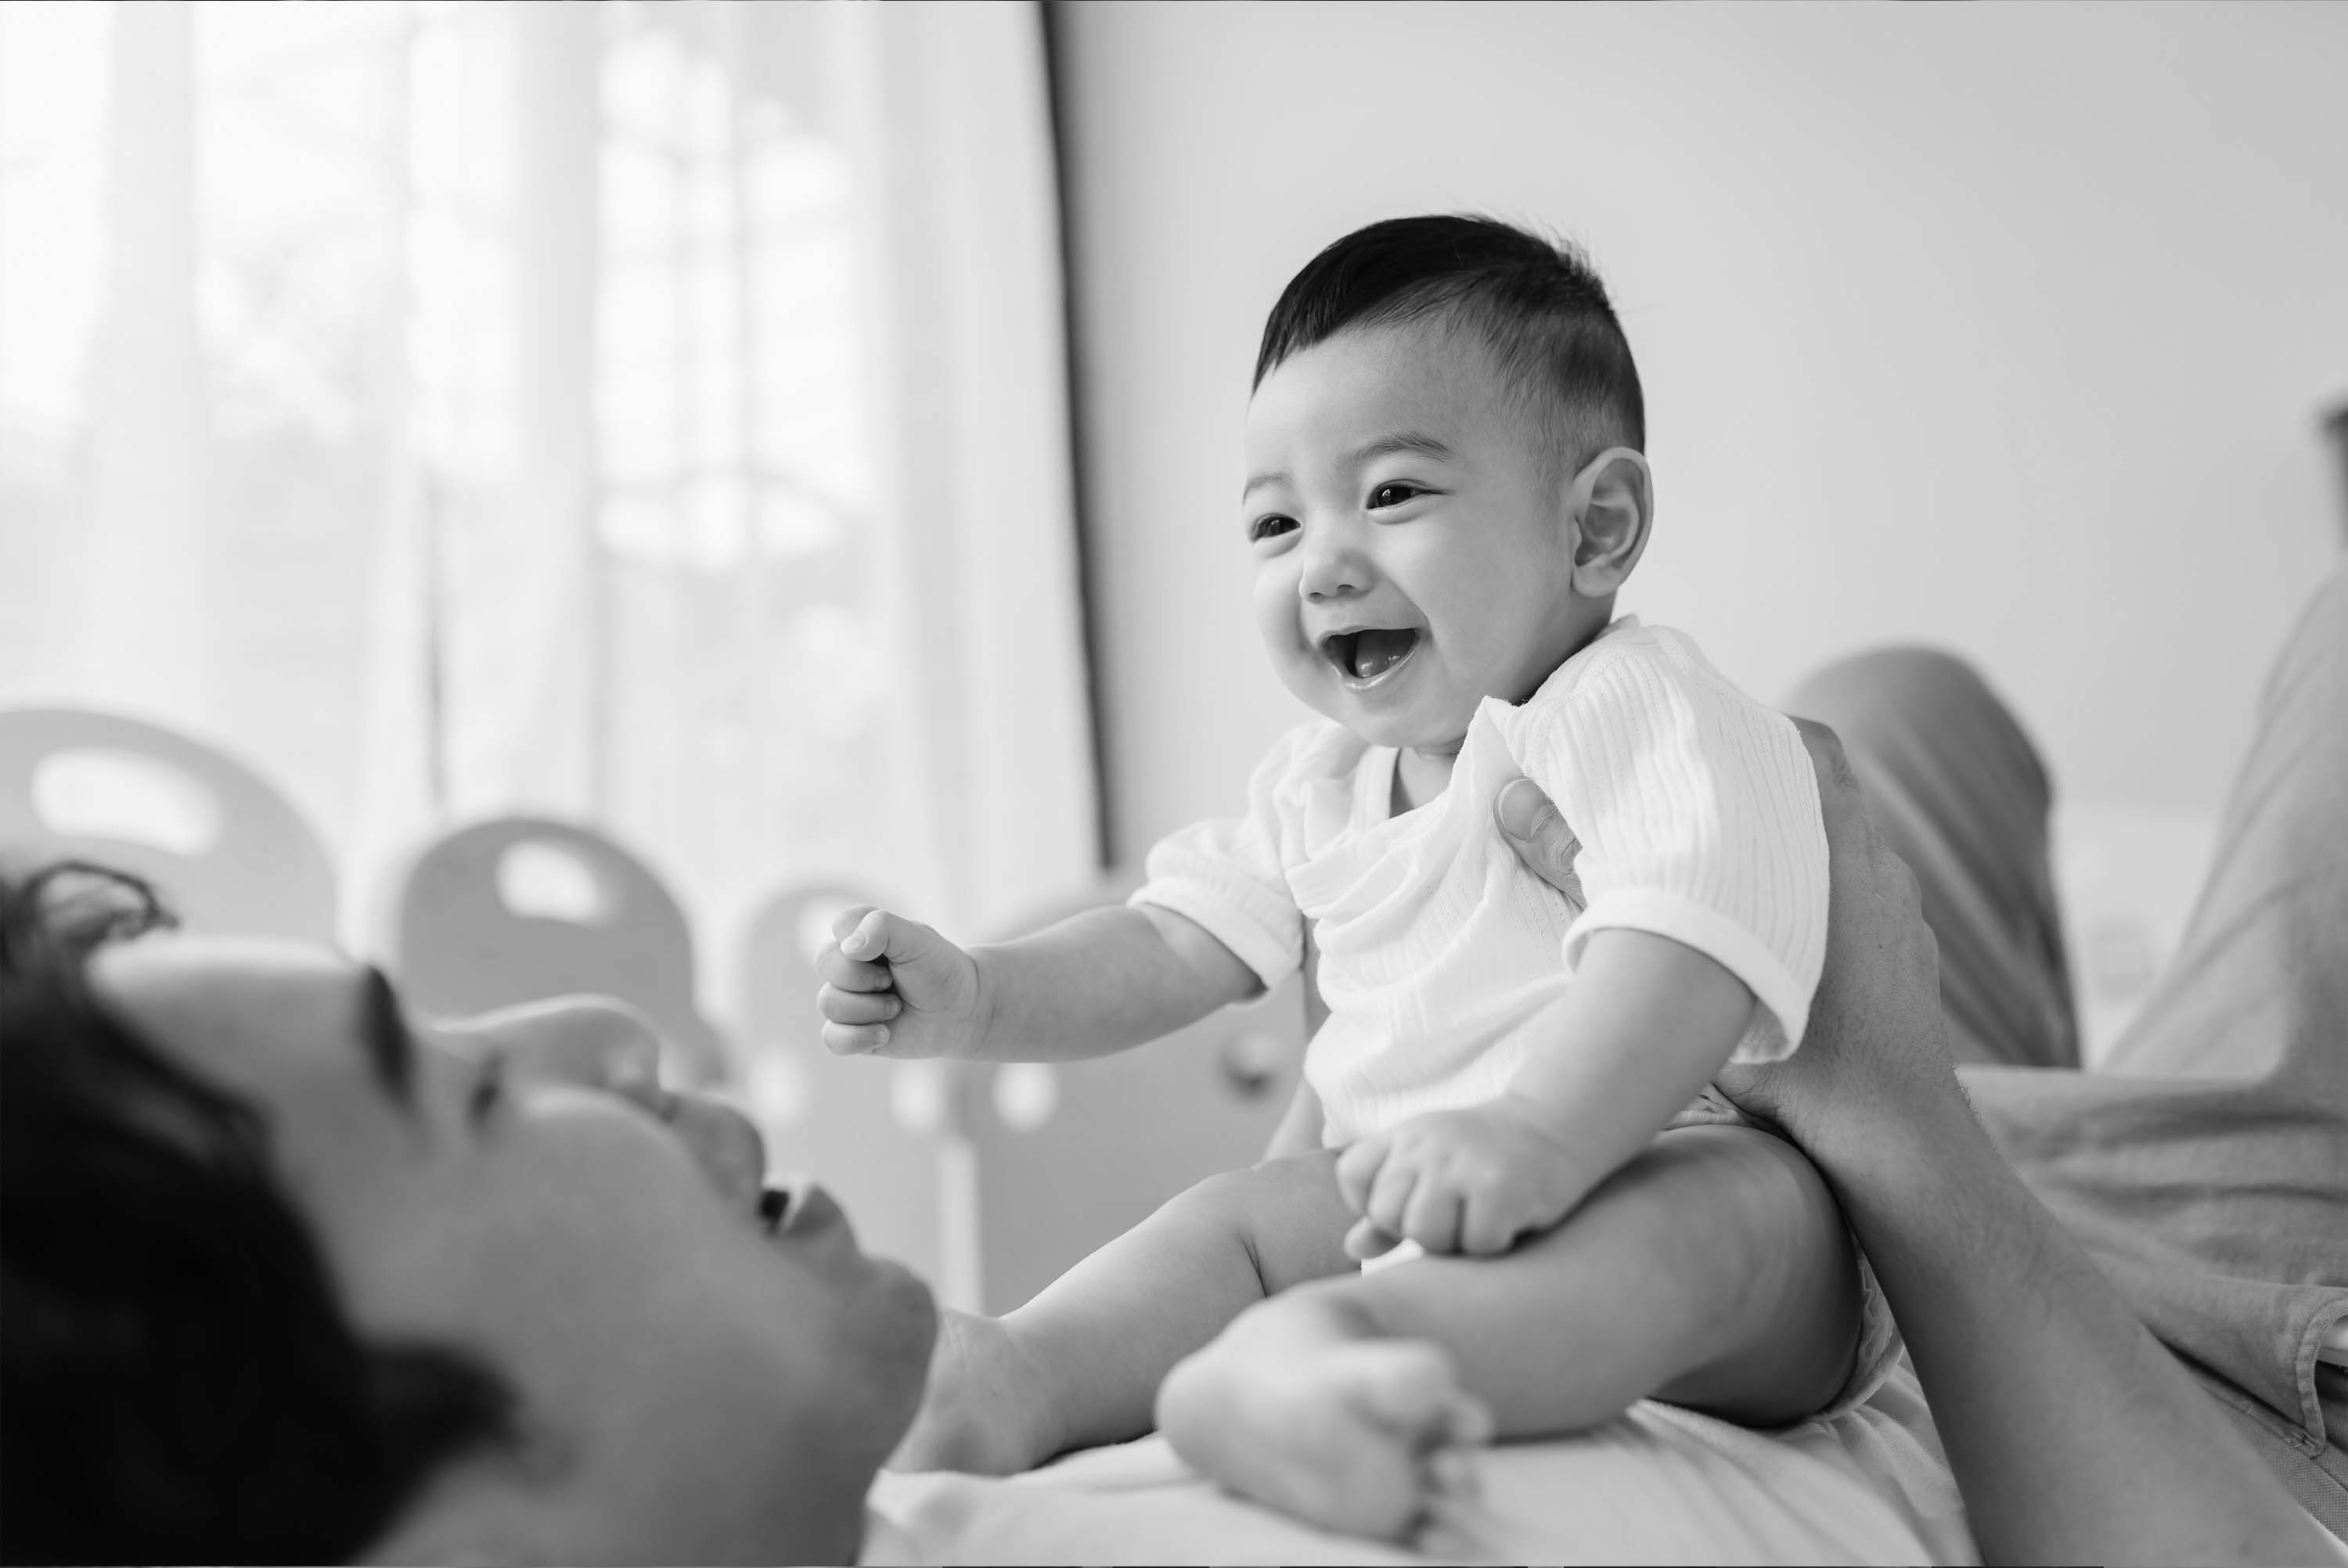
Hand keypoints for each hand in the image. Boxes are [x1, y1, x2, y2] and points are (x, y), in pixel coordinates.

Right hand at [815, 906, 987, 1058]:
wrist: (962, 1011)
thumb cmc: (940, 969)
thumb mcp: (918, 939)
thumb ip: (883, 927)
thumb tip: (847, 947)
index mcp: (862, 934)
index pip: (840, 927)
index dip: (866, 944)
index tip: (894, 952)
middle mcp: (847, 964)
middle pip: (826, 963)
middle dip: (865, 978)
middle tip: (893, 982)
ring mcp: (846, 998)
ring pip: (828, 1003)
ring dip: (870, 1009)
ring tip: (897, 1008)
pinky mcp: (851, 1032)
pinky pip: (831, 1038)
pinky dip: (858, 1038)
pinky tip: (884, 1034)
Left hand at [1334, 1097, 1581, 1259]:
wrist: (1555, 1126)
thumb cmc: (1485, 1160)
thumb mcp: (1430, 1170)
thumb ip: (1388, 1210)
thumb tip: (1351, 1248)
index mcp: (1403, 1135)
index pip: (1352, 1175)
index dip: (1372, 1204)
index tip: (1411, 1204)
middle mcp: (1425, 1143)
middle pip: (1387, 1213)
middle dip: (1418, 1229)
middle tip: (1455, 1214)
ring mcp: (1460, 1162)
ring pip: (1426, 1234)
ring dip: (1456, 1242)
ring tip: (1479, 1218)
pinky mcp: (1499, 1186)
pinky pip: (1477, 1244)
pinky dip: (1495, 1244)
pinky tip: (1509, 1218)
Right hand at [1494, 720, 1963, 1163]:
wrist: (1897, 1142)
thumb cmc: (1796, 1059)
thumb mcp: (1679, 966)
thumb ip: (1592, 881)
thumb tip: (1515, 802)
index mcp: (1836, 852)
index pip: (1806, 746)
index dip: (1754, 729)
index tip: (1698, 736)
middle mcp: (1879, 869)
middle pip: (1820, 792)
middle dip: (1760, 789)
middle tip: (1693, 802)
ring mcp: (1904, 915)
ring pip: (1841, 853)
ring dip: (1788, 851)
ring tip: (1723, 873)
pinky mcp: (1911, 958)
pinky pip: (1862, 902)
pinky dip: (1819, 901)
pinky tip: (1772, 939)